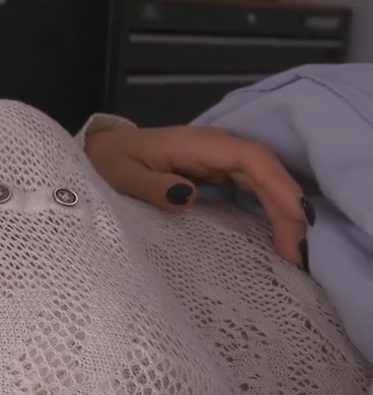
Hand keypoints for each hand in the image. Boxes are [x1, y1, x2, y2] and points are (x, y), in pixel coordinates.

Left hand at [85, 125, 310, 266]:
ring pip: (261, 179)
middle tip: (296, 250)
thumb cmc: (108, 163)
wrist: (99, 152)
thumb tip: (188, 196)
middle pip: (263, 170)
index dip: (276, 183)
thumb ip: (152, 186)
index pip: (249, 157)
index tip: (294, 215)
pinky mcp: (214, 171)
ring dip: (281, 210)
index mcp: (195, 144)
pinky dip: (266, 207)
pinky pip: (250, 186)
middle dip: (286, 206)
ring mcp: (216, 158)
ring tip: (292, 249)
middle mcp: (213, 147)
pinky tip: (275, 232)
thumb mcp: (121, 177)